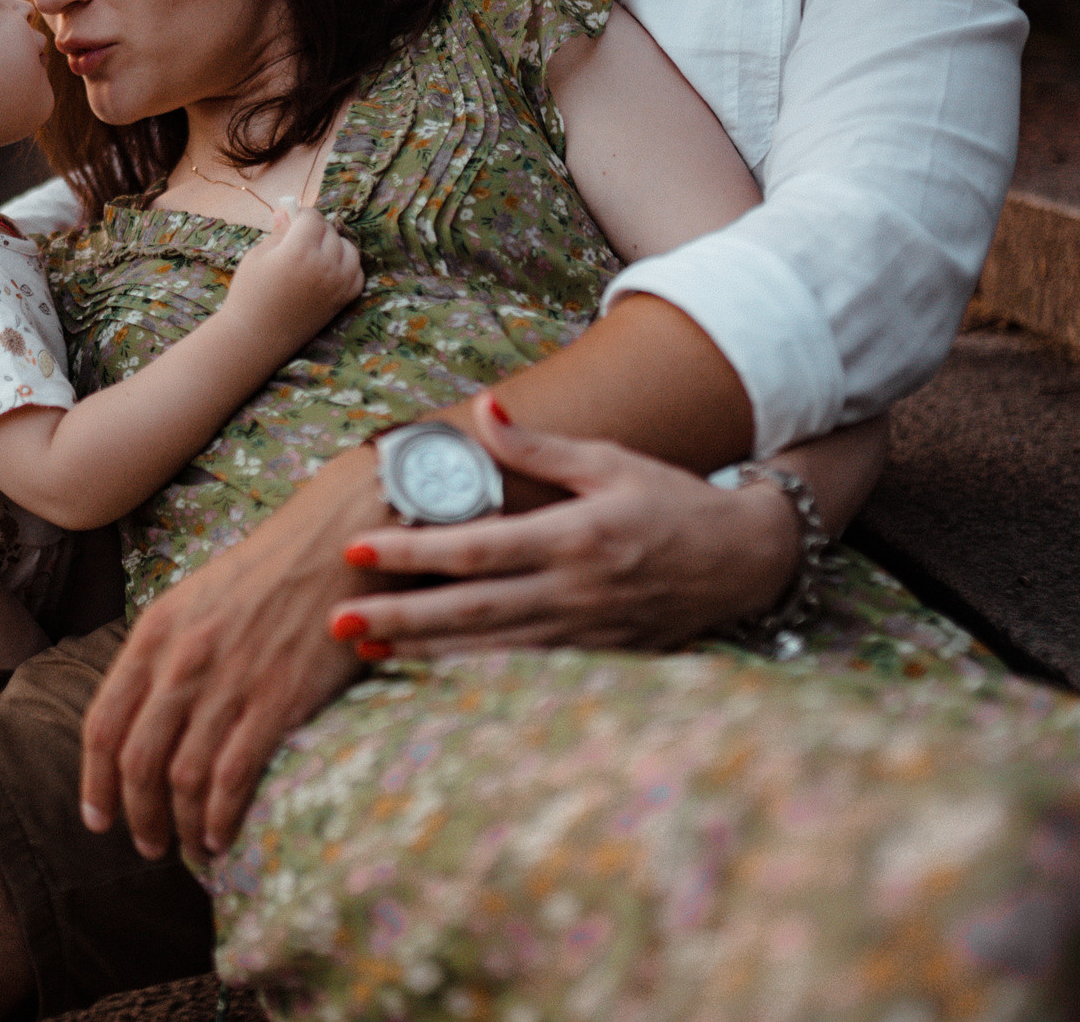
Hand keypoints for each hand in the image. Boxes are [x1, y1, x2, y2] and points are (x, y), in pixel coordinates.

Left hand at [79, 445, 386, 861]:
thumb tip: (143, 718)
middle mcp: (181, 660)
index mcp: (154, 632)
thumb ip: (164, 654)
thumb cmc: (269, 572)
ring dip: (180, 827)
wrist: (337, 542)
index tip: (98, 818)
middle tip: (147, 846)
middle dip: (136, 816)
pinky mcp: (276, 700)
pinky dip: (220, 818)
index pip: (103, 723)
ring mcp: (228, 682)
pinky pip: (232, 778)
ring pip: (182, 779)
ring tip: (188, 849)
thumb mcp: (195, 599)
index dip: (94, 781)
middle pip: (137, 762)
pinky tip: (222, 836)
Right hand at [222, 199, 362, 345]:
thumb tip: (286, 210)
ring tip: (315, 254)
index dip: (301, 216)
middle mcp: (324, 266)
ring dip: (335, 246)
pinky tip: (328, 270)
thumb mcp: (258, 256)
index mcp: (299, 251)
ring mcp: (338, 284)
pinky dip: (347, 267)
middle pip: (331, 232)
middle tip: (297, 240)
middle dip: (315, 230)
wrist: (255, 337)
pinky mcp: (343, 300)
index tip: (291, 220)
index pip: (313, 218)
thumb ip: (279, 232)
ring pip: (349, 249)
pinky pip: (357, 273)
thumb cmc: (250, 294)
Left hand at [328, 396, 803, 654]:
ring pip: (488, 647)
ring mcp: (584, 631)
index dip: (416, 553)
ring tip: (363, 648)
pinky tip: (423, 667)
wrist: (744, 561)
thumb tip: (482, 410)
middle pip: (471, 608)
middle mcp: (575, 590)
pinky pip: (518, 667)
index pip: (479, 548)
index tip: (359, 551)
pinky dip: (467, 669)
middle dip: (400, 615)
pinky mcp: (593, 657)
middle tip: (336, 619)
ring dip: (422, 649)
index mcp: (576, 536)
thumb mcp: (609, 461)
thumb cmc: (671, 501)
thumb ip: (539, 448)